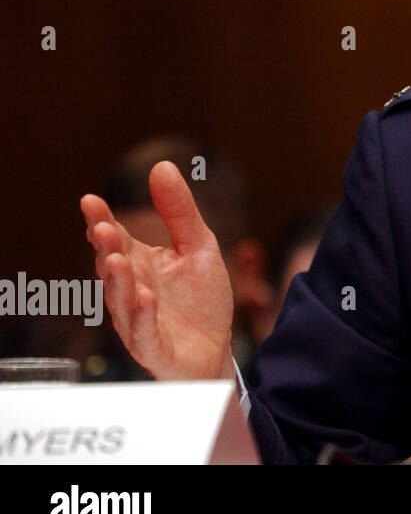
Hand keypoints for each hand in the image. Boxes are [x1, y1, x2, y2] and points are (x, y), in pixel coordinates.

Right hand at [80, 161, 235, 380]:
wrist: (217, 347)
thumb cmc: (201, 298)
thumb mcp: (198, 246)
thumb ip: (179, 211)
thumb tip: (161, 166)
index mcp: (140, 263)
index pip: (115, 239)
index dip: (100, 221)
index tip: (90, 201)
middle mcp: (131, 290)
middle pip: (112, 267)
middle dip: (106, 248)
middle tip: (102, 228)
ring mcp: (138, 320)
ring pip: (121, 300)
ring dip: (117, 280)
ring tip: (117, 259)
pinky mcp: (152, 347)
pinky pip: (142, 332)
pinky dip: (141, 315)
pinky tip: (144, 297)